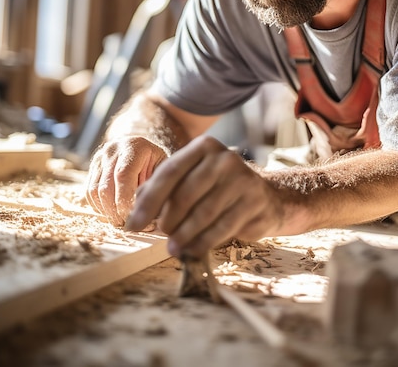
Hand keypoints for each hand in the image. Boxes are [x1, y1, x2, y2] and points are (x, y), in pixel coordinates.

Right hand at [86, 136, 166, 225]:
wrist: (141, 146)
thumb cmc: (156, 161)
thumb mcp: (163, 168)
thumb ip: (156, 187)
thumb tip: (151, 216)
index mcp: (133, 147)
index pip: (123, 175)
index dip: (125, 201)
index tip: (133, 217)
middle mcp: (113, 150)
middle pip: (106, 187)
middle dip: (115, 211)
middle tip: (128, 225)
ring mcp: (99, 158)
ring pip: (94, 191)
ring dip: (106, 211)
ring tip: (121, 220)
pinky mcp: (92, 168)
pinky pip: (89, 192)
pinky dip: (100, 206)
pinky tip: (113, 212)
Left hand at [124, 135, 283, 257]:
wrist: (264, 195)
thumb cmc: (217, 187)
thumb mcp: (190, 178)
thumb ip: (162, 189)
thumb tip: (134, 213)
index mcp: (204, 147)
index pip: (170, 172)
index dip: (149, 200)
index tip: (133, 224)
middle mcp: (225, 159)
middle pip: (186, 193)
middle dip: (168, 219)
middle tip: (159, 234)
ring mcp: (243, 179)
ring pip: (204, 213)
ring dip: (184, 235)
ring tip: (172, 248)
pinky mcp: (254, 202)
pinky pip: (223, 227)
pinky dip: (203, 243)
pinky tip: (191, 251)